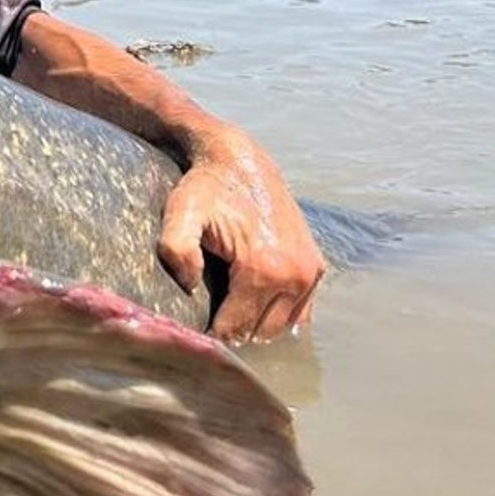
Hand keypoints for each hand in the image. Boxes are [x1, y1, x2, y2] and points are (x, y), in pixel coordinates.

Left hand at [156, 136, 324, 342]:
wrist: (240, 162)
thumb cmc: (206, 189)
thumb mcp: (181, 213)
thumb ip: (176, 249)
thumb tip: (190, 286)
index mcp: (264, 269)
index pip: (235, 329)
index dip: (209, 333)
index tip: (191, 325)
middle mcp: (296, 275)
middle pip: (259, 331)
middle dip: (232, 329)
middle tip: (206, 315)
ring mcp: (312, 272)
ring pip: (280, 325)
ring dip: (255, 323)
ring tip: (227, 308)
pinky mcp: (318, 266)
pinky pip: (299, 311)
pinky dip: (277, 313)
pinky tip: (251, 300)